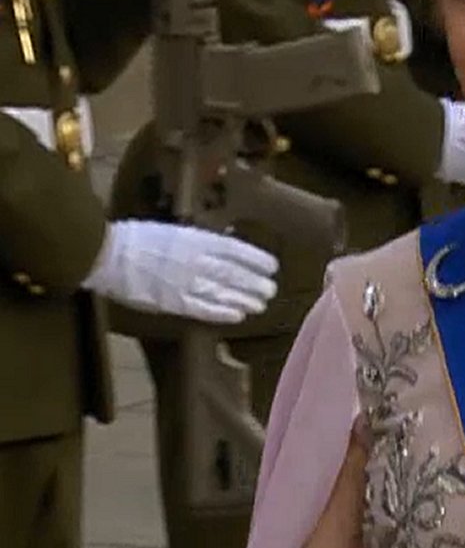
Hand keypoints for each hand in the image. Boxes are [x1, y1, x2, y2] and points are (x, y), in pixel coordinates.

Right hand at [83, 221, 278, 323]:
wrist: (109, 255)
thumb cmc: (138, 238)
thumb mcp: (174, 232)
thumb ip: (199, 241)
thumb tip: (223, 248)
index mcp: (197, 240)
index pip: (236, 250)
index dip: (257, 260)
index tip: (272, 266)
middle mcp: (197, 262)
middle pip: (235, 274)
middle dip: (256, 283)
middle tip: (271, 289)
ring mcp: (187, 283)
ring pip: (225, 293)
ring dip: (246, 299)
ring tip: (260, 304)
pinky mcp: (175, 302)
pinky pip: (205, 310)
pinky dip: (224, 313)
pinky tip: (238, 316)